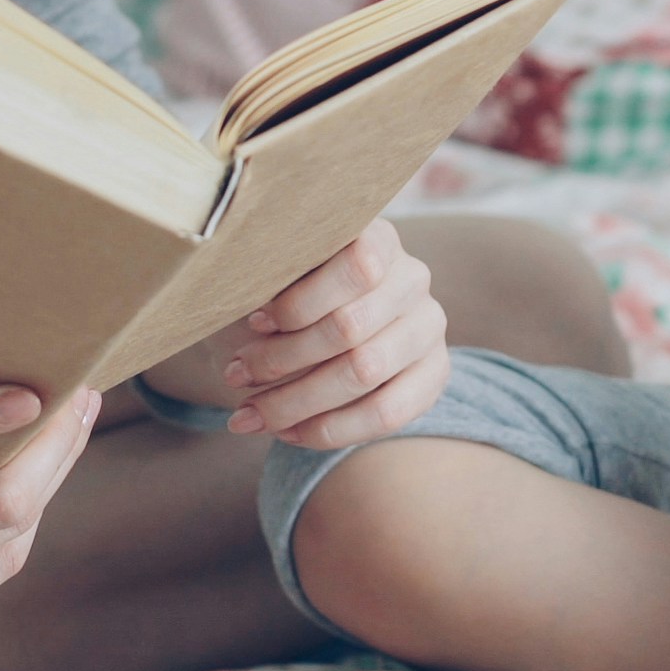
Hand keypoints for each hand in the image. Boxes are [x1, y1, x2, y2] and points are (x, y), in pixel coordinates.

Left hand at [170, 218, 451, 448]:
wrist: (306, 333)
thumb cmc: (278, 299)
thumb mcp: (268, 276)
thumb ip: (264, 275)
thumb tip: (238, 287)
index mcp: (377, 237)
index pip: (357, 264)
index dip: (301, 301)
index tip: (252, 322)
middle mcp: (412, 277)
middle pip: (350, 326)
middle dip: (282, 359)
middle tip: (236, 375)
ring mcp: (428, 327)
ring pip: (364, 372)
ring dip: (295, 401)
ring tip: (249, 414)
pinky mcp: (433, 374)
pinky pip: (387, 413)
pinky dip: (329, 430)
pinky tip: (288, 433)